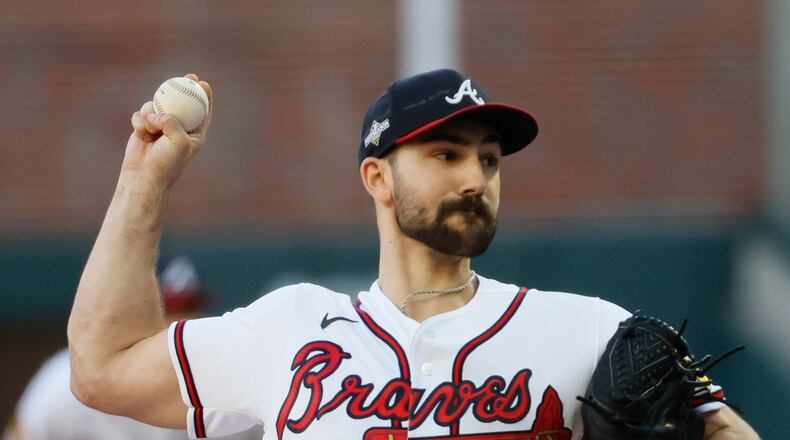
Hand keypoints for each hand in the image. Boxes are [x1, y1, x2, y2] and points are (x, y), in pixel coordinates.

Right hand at [123, 73, 212, 187]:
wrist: (143, 176)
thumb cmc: (166, 163)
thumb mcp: (178, 141)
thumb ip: (173, 122)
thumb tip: (157, 112)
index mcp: (194, 134)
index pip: (202, 111)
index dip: (204, 96)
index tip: (203, 83)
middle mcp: (178, 128)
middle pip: (181, 102)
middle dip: (184, 87)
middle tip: (188, 76)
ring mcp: (160, 126)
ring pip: (156, 105)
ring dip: (151, 112)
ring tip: (150, 126)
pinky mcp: (144, 126)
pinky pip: (140, 114)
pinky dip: (139, 122)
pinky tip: (141, 134)